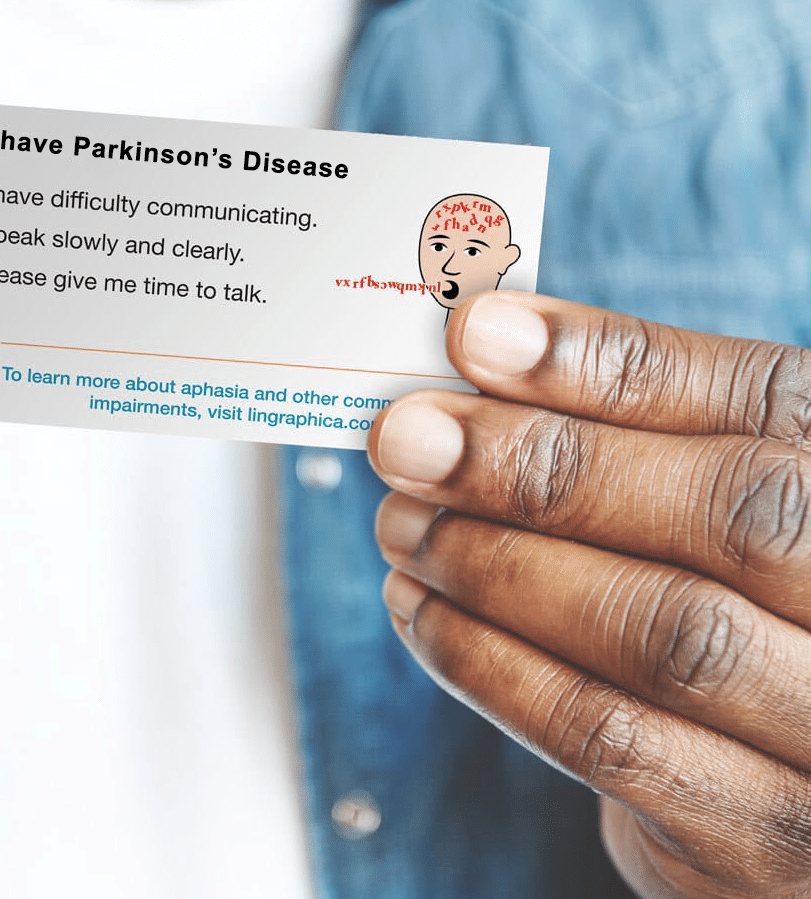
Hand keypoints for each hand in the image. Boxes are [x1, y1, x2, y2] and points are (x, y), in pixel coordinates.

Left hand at [367, 291, 810, 898]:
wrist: (787, 755)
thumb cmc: (735, 597)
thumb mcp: (716, 496)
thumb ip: (635, 435)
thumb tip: (483, 360)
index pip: (758, 400)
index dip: (606, 360)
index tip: (477, 334)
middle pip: (731, 511)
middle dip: (541, 465)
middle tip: (405, 440)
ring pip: (668, 633)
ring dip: (498, 567)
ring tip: (401, 524)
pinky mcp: (764, 840)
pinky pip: (613, 741)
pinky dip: (492, 666)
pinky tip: (422, 613)